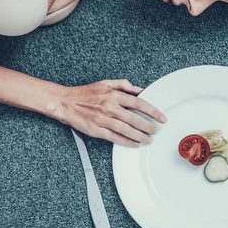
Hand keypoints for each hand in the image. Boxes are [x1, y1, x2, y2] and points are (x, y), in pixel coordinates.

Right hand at [49, 79, 166, 146]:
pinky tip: (135, 144)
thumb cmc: (85, 93)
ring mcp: (103, 120)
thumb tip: (139, 89)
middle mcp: (110, 107)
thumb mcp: (105, 83)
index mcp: (114, 95)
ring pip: (126, 129)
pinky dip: (126, 141)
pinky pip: (115, 137)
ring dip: (140, 136)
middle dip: (148, 126)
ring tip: (149, 139)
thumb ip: (123, 85)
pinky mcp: (96, 130)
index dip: (153, 111)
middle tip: (156, 131)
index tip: (161, 117)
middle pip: (135, 118)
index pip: (139, 103)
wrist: (65, 102)